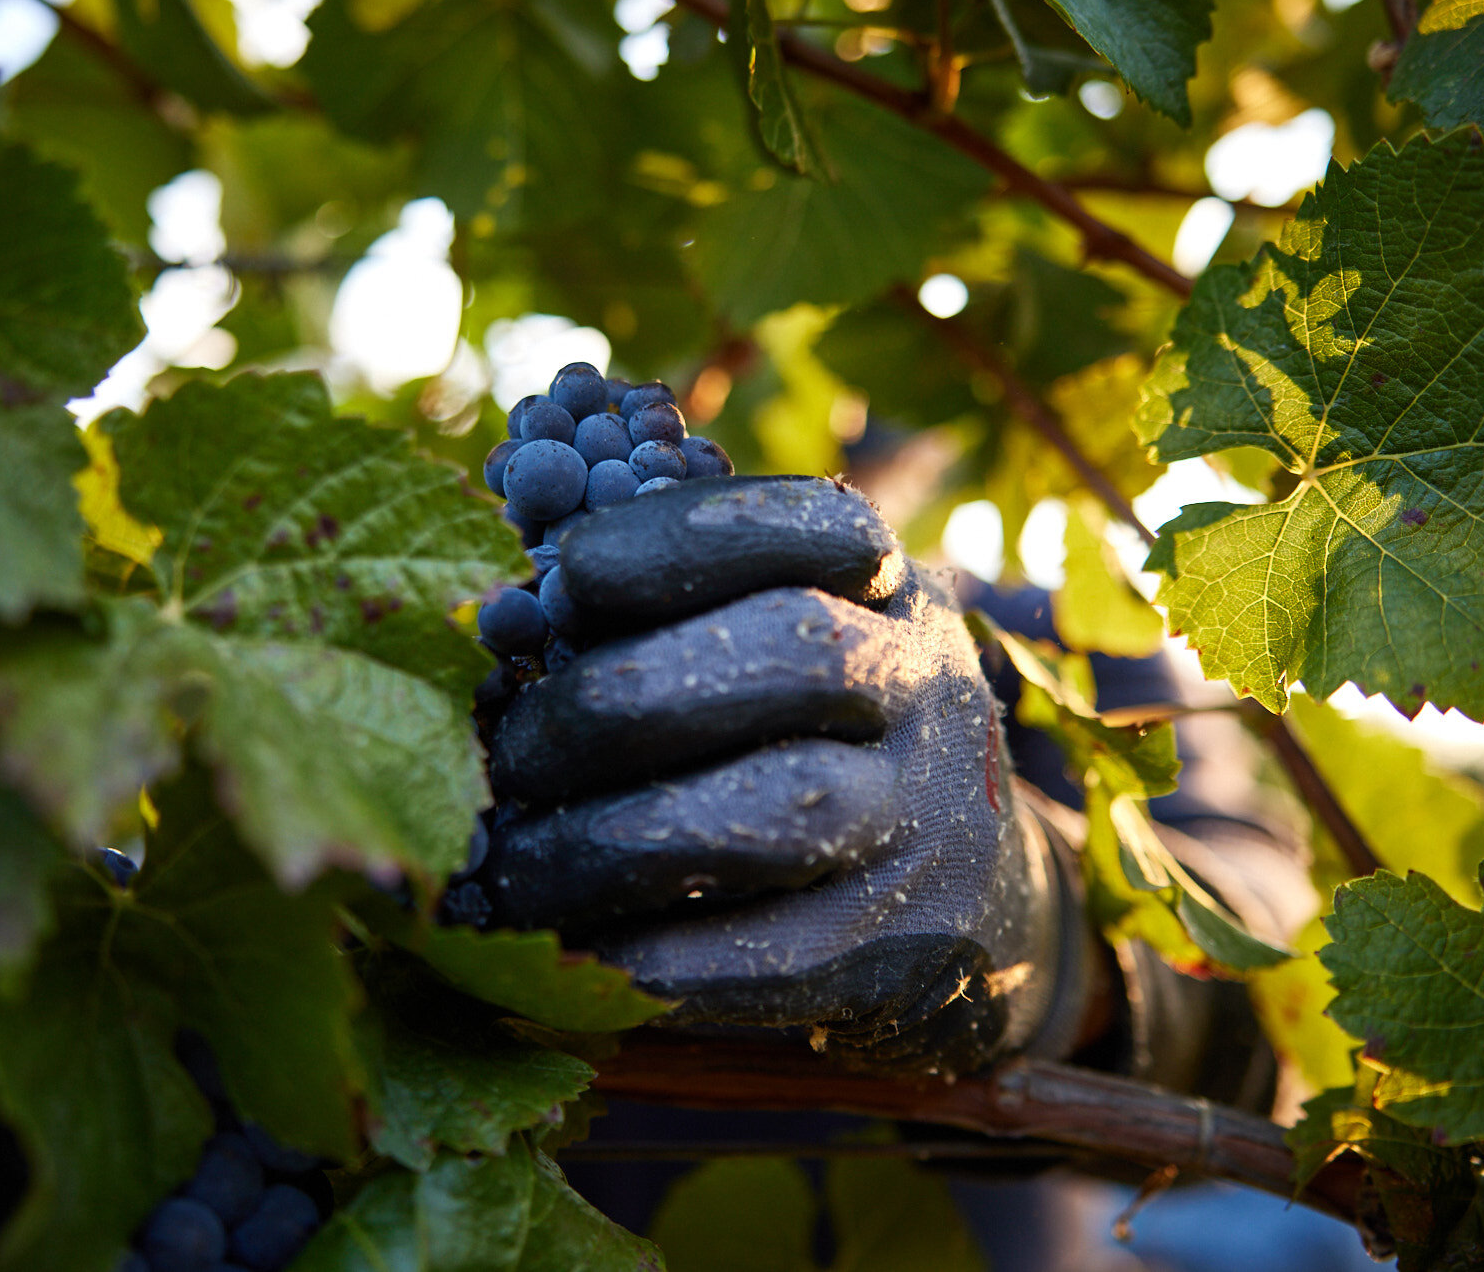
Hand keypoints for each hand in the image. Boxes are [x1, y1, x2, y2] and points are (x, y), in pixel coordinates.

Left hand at [471, 478, 1084, 1073]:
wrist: (976, 904)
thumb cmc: (817, 741)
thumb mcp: (795, 635)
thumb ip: (679, 604)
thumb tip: (509, 607)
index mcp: (889, 593)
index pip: (817, 527)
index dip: (684, 537)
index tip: (569, 570)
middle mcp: (928, 695)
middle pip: (796, 654)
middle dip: (623, 696)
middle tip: (510, 751)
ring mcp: (929, 828)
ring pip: (780, 812)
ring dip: (611, 840)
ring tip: (506, 867)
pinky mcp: (906, 954)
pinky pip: (768, 957)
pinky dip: (648, 954)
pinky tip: (564, 946)